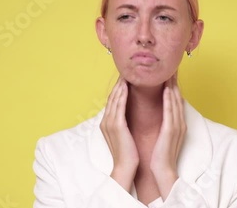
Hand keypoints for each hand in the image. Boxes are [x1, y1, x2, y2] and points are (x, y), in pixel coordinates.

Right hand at [100, 77, 138, 191]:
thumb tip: (130, 113)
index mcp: (108, 123)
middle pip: (112, 96)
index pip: (113, 100)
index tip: (126, 76)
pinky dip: (122, 94)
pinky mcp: (116, 125)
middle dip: (119, 82)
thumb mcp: (124, 135)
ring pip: (114, 98)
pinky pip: (119, 106)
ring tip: (127, 72)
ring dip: (121, 84)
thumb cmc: (128, 153)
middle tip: (126, 68)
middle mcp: (106, 120)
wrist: (125, 168)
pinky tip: (126, 85)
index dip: (119, 87)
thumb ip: (124, 123)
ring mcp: (110, 122)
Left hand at [150, 74, 186, 199]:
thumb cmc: (160, 154)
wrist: (162, 171)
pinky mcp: (171, 131)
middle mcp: (179, 121)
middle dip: (175, 80)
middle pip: (177, 96)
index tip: (169, 71)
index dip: (173, 84)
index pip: (175, 99)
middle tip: (172, 65)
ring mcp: (177, 125)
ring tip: (170, 71)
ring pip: (175, 101)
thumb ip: (164, 122)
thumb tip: (159, 110)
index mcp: (176, 122)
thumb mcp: (164, 134)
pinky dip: (169, 100)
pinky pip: (171, 112)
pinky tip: (167, 90)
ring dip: (173, 85)